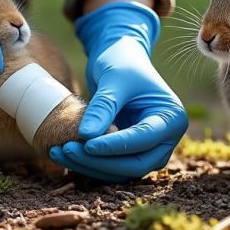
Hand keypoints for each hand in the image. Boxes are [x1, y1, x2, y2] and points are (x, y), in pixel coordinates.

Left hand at [49, 2, 187, 181]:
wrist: (119, 58)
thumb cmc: (122, 62)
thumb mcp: (114, 78)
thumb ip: (103, 106)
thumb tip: (87, 136)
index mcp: (172, 118)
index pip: (143, 139)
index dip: (114, 145)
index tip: (86, 143)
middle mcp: (165, 139)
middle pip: (135, 164)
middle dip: (101, 161)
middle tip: (68, 149)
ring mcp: (149, 149)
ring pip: (121, 171)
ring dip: (90, 166)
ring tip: (58, 151)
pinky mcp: (130, 153)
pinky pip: (111, 167)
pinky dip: (88, 164)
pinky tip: (63, 154)